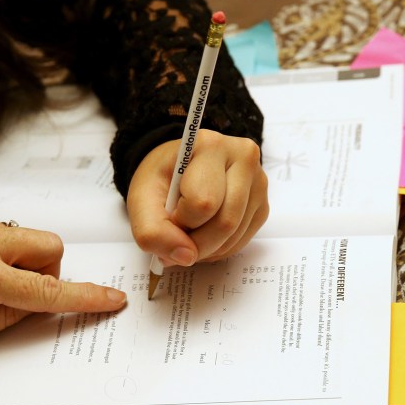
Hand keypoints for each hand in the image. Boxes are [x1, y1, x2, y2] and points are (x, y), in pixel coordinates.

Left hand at [0, 214, 125, 361]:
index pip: (46, 290)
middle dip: (47, 275)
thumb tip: (40, 305)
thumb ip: (9, 318)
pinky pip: (1, 234)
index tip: (111, 299)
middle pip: (48, 247)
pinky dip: (2, 256)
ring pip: (27, 238)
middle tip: (18, 301)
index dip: (84, 298)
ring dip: (23, 264)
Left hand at [126, 130, 268, 266]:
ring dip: (206, 249)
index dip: (181, 221)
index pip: (204, 202)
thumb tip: (185, 257)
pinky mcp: (263, 205)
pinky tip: (205, 235)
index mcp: (211, 146)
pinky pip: (242, 241)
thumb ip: (152, 231)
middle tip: (176, 236)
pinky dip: (219, 249)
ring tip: (188, 234)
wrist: (178, 168)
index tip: (169, 213)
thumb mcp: (141, 199)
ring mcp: (258, 183)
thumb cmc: (162, 177)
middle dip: (195, 243)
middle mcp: (243, 159)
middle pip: (225, 223)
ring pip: (235, 236)